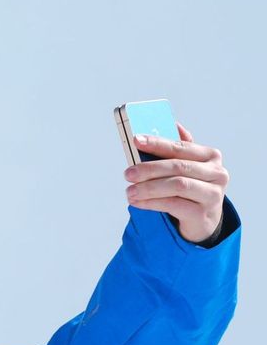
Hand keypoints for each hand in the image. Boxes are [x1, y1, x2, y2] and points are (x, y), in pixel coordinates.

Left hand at [124, 125, 228, 242]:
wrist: (203, 220)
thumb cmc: (190, 189)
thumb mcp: (187, 168)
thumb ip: (179, 149)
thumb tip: (173, 124)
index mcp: (211, 156)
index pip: (181, 147)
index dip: (158, 143)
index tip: (136, 140)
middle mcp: (217, 173)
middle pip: (178, 167)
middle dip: (149, 169)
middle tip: (128, 173)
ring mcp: (212, 194)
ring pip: (177, 185)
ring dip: (149, 188)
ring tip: (130, 191)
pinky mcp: (202, 214)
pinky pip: (173, 205)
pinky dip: (151, 202)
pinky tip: (137, 202)